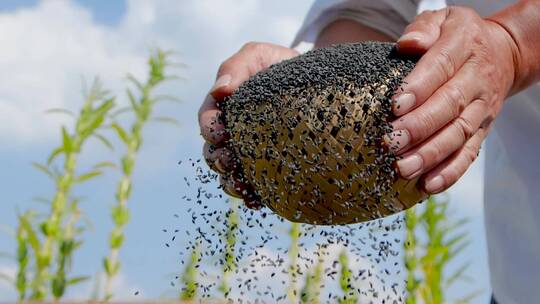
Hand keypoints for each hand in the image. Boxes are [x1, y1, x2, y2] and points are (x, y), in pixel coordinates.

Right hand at [198, 42, 298, 206]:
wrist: (317, 81)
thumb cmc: (281, 65)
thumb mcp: (258, 55)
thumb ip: (236, 67)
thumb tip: (219, 90)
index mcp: (224, 108)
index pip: (207, 120)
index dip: (208, 129)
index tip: (218, 133)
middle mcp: (232, 133)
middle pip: (214, 152)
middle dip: (217, 159)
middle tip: (228, 162)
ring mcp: (250, 152)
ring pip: (231, 173)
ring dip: (230, 182)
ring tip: (240, 186)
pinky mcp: (269, 167)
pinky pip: (256, 186)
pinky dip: (253, 196)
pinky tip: (259, 201)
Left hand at [385, 6, 517, 193]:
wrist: (503, 53)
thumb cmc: (457, 36)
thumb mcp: (443, 19)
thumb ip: (424, 28)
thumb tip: (407, 44)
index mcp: (464, 47)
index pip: (441, 67)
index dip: (419, 87)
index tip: (394, 105)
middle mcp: (477, 80)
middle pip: (449, 106)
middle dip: (419, 127)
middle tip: (391, 142)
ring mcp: (481, 109)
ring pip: (458, 134)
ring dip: (430, 155)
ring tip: (402, 169)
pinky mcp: (481, 130)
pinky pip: (469, 153)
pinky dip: (450, 172)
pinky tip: (428, 186)